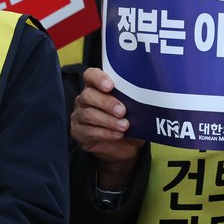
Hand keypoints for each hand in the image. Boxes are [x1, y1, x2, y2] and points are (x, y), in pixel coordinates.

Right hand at [71, 68, 144, 188]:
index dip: (98, 78)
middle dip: (106, 103)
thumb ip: (133, 100)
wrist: (125, 148)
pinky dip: (106, 133)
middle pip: (88, 95)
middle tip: (122, 111)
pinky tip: (118, 134)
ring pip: (89, 114)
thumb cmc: (128, 121)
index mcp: (96, 87)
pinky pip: (89, 131)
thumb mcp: (133, 109)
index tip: (110, 86)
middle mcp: (84, 99)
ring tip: (124, 126)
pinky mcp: (79, 132)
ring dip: (108, 120)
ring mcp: (79, 116)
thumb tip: (144, 96)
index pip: (90, 75)